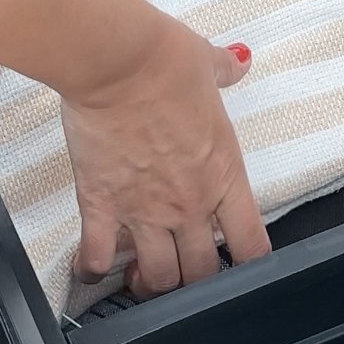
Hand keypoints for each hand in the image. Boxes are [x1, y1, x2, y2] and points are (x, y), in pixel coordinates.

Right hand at [62, 15, 270, 297]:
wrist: (115, 61)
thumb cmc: (163, 60)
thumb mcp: (207, 63)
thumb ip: (226, 70)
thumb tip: (239, 60)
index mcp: (223, 174)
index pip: (251, 246)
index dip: (249, 263)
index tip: (238, 261)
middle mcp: (188, 203)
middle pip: (202, 273)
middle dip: (195, 281)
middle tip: (183, 271)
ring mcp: (143, 209)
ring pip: (156, 277)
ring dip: (150, 284)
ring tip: (140, 276)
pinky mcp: (100, 204)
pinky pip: (96, 255)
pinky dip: (93, 268)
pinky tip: (91, 268)